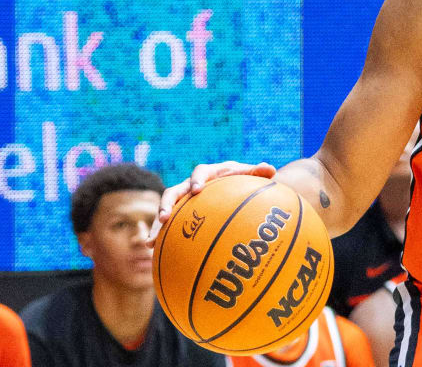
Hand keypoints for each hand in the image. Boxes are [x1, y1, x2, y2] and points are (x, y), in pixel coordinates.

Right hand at [146, 161, 276, 244]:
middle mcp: (190, 185)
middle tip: (164, 217)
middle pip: (174, 192)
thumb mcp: (249, 175)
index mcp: (208, 173)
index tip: (196, 190)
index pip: (200, 172)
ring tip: (151, 242)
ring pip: (166, 210)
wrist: (231, 186)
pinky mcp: (180, 214)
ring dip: (157, 225)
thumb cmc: (241, 180)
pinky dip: (161, 237)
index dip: (197, 179)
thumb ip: (257, 172)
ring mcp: (183, 200)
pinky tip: (154, 253)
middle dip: (167, 204)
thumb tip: (270, 168)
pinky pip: (168, 225)